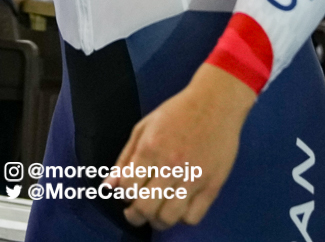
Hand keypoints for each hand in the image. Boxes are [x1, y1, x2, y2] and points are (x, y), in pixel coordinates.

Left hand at [108, 64, 251, 227]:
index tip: (128, 193)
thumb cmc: (177, 112)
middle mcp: (170, 165)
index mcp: (150, 148)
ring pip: (169, 217)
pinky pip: (193, 217)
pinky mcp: (212, 185)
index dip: (124, 195)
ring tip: (157, 212)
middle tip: (136, 212)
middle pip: (145, 208)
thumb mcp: (143, 127)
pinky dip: (182, 218)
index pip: (127, 188)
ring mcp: (193, 177)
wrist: (215, 103)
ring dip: (158, 221)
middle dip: (135, 215)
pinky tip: (179, 206)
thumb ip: (125, 158)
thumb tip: (108, 186)